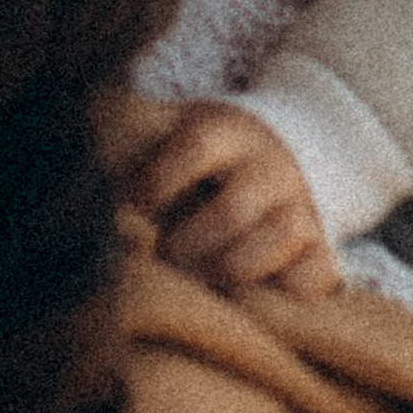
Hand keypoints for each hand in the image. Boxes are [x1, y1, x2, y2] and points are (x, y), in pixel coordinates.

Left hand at [124, 102, 341, 299]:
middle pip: (235, 206)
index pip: (196, 146)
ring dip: (234, 269)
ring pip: (283, 235)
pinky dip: (289, 291)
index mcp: (231, 131)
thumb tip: (89, 115)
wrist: (295, 144)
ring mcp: (303, 205)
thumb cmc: (215, 149)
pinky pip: (319, 270)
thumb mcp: (181, 122)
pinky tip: (251, 297)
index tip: (132, 206)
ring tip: (199, 282)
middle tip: (163, 259)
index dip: (158, 179)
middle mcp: (272, 167)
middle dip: (190, 243)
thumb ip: (135, 124)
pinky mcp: (322, 245)